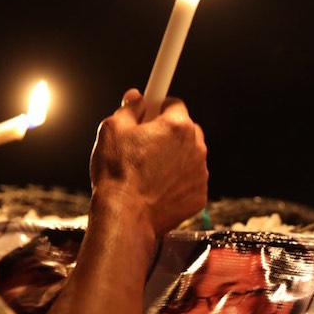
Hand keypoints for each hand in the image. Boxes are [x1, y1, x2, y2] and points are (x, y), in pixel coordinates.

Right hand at [90, 89, 207, 235]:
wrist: (125, 216)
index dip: (159, 107)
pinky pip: (190, 181)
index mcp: (178, 126)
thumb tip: (136, 98)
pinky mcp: (200, 195)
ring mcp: (201, 173)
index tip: (151, 111)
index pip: (174, 104)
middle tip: (145, 144)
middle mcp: (196, 147)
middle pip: (185, 130)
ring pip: (189, 157)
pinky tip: (157, 188)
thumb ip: (129, 109)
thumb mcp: (113, 130)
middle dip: (168, 133)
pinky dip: (178, 182)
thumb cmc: (117, 173)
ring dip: (174, 158)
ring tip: (148, 171)